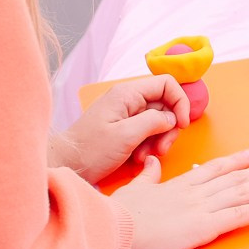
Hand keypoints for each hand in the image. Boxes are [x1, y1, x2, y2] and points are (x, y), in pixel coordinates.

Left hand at [53, 75, 189, 183]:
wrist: (66, 165)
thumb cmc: (89, 150)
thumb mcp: (125, 135)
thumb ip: (153, 121)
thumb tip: (171, 118)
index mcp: (127, 94)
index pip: (166, 84)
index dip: (180, 102)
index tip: (182, 124)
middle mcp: (128, 101)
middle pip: (165, 105)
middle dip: (168, 128)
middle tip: (161, 148)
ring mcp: (126, 115)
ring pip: (158, 122)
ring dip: (158, 140)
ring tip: (145, 156)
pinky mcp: (124, 130)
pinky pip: (146, 134)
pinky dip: (147, 147)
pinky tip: (137, 159)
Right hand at [113, 149, 248, 248]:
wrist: (115, 230)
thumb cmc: (119, 214)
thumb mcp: (133, 189)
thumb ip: (147, 176)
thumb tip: (151, 162)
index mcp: (178, 184)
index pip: (213, 169)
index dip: (235, 162)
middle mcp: (194, 192)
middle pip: (234, 178)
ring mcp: (201, 208)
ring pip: (242, 192)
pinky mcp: (204, 227)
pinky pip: (239, 215)